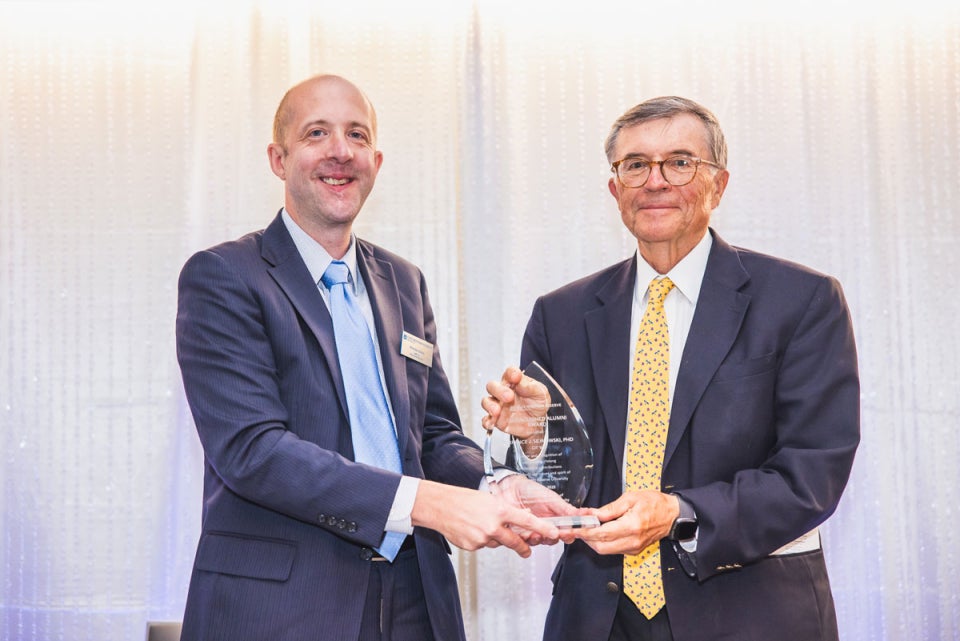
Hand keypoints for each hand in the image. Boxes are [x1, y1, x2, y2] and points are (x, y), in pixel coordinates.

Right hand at [411, 480, 560, 556]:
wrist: (441, 507)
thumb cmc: (464, 500)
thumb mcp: (489, 500)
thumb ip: (504, 513)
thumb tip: (517, 522)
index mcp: (499, 511)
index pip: (527, 521)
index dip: (542, 528)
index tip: (554, 533)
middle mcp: (492, 526)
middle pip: (515, 541)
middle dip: (523, 547)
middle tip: (527, 550)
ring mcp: (483, 538)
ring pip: (498, 543)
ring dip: (496, 538)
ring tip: (482, 525)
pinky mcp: (474, 547)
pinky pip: (484, 546)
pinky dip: (482, 540)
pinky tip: (472, 530)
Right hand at [481, 366, 549, 448]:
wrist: (538, 423)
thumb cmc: (537, 405)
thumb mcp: (541, 393)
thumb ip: (532, 387)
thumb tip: (521, 383)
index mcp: (515, 382)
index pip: (509, 373)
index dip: (511, 373)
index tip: (516, 376)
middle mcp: (503, 392)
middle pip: (493, 386)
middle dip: (498, 390)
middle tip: (508, 396)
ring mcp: (498, 405)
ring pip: (486, 401)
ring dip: (489, 405)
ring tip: (497, 411)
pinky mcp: (497, 419)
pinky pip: (487, 419)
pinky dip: (487, 421)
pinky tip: (491, 422)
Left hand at [492, 474, 581, 544]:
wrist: (507, 487)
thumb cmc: (529, 490)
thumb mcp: (550, 498)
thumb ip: (565, 509)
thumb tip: (583, 516)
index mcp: (554, 518)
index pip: (566, 532)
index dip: (568, 534)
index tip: (568, 532)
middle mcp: (543, 526)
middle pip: (552, 539)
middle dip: (552, 538)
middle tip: (551, 532)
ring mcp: (530, 530)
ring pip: (537, 542)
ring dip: (537, 539)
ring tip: (535, 532)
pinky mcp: (517, 534)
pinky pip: (521, 542)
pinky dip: (523, 538)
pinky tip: (522, 529)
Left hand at [573, 490, 678, 554]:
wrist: (672, 515)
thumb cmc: (654, 503)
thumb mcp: (630, 498)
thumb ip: (609, 508)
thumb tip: (592, 514)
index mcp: (632, 526)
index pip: (602, 533)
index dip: (585, 532)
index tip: (574, 528)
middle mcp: (632, 541)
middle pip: (601, 547)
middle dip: (586, 538)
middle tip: (577, 528)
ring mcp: (634, 548)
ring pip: (606, 550)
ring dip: (594, 541)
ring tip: (587, 528)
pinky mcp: (634, 550)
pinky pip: (614, 550)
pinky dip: (604, 542)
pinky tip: (600, 532)